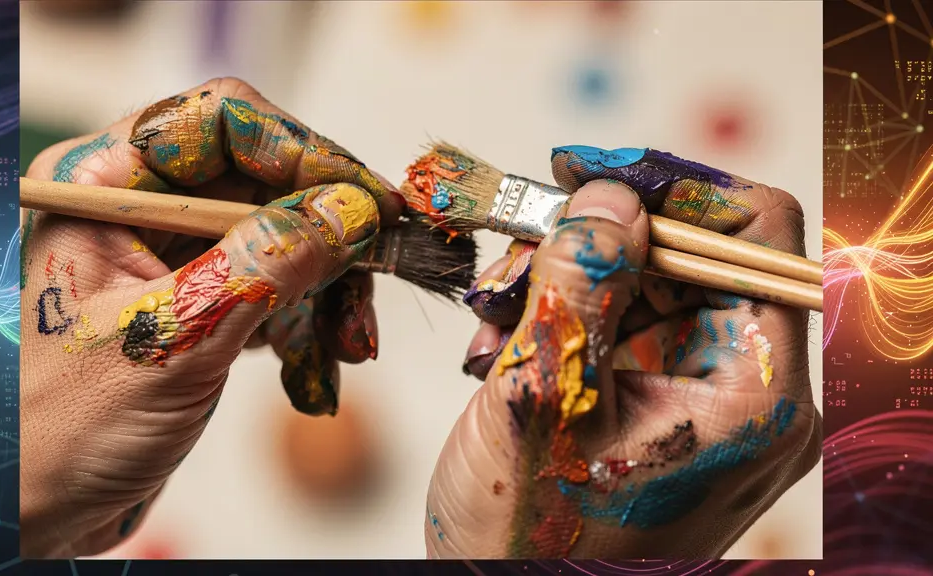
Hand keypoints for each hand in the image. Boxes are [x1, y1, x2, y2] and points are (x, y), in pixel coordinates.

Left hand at [19, 78, 402, 557]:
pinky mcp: (199, 304)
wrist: (35, 513)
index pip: (221, 122)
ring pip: (282, 237)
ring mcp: (172, 258)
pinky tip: (315, 370)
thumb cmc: (58, 431)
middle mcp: (139, 208)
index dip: (304, 151)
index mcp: (102, 185)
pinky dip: (307, 325)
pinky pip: (276, 288)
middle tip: (375, 276)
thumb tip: (349, 211)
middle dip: (326, 238)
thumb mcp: (174, 337)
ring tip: (348, 348)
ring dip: (328, 291)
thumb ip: (266, 264)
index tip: (367, 200)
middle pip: (265, 180)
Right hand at [426, 147, 820, 557]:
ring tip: (493, 316)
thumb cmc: (526, 536)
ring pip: (652, 283)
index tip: (588, 170)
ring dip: (568, 280)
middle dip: (599, 242)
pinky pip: (627, 324)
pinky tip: (503, 345)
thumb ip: (581, 280)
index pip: (756, 236)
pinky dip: (565, 316)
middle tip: (517, 251)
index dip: (674, 187)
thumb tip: (611, 190)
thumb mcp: (544, 396)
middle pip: (695, 254)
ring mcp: (709, 401)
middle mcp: (750, 392)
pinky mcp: (667, 407)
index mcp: (757, 394)